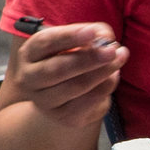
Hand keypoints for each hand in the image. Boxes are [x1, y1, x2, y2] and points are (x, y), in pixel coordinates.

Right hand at [11, 22, 125, 127]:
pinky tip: (114, 75)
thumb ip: (90, 33)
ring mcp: (45, 101)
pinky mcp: (64, 116)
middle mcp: (30, 78)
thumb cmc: (69, 60)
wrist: (63, 98)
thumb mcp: (74, 42)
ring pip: (76, 86)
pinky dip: (106, 86)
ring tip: (120, 57)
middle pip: (57, 68)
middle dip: (88, 58)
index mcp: (30, 53)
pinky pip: (89, 101)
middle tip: (111, 50)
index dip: (69, 36)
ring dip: (103, 71)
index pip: (46, 42)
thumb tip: (105, 36)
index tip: (92, 32)